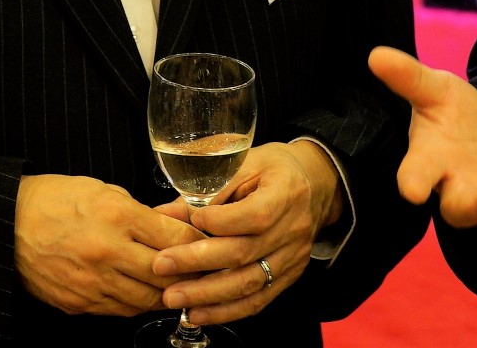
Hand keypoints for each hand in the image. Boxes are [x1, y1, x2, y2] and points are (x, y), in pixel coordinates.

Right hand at [14, 174, 205, 316]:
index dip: (197, 241)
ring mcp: (93, 283)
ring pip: (148, 299)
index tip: (206, 242)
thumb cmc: (54, 199)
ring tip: (175, 285)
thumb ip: (140, 210)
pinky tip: (141, 292)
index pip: (176, 237)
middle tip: (201, 270)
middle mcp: (108, 252)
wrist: (6, 224)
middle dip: (189, 273)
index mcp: (117, 215)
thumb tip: (174, 223)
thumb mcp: (101, 190)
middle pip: (168, 274)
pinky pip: (121, 310)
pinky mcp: (79, 304)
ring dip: (164, 293)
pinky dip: (136, 302)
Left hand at [148, 141, 337, 326]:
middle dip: (197, 263)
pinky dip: (226, 311)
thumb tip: (162, 214)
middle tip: (161, 266)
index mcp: (285, 192)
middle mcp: (293, 229)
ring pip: (249, 283)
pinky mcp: (288, 277)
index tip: (187, 221)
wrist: (315, 185)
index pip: (254, 215)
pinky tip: (199, 313)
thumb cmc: (273, 169)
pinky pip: (258, 301)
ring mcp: (292, 257)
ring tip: (174, 298)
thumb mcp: (244, 163)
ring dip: (207, 295)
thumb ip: (207, 189)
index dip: (219, 221)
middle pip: (244, 253)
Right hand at [369, 46, 476, 226]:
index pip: (415, 176)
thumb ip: (409, 77)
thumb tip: (375, 54)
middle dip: (473, 206)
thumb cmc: (452, 114)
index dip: (413, 184)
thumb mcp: (434, 89)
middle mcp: (459, 188)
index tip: (412, 190)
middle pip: (461, 210)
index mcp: (430, 161)